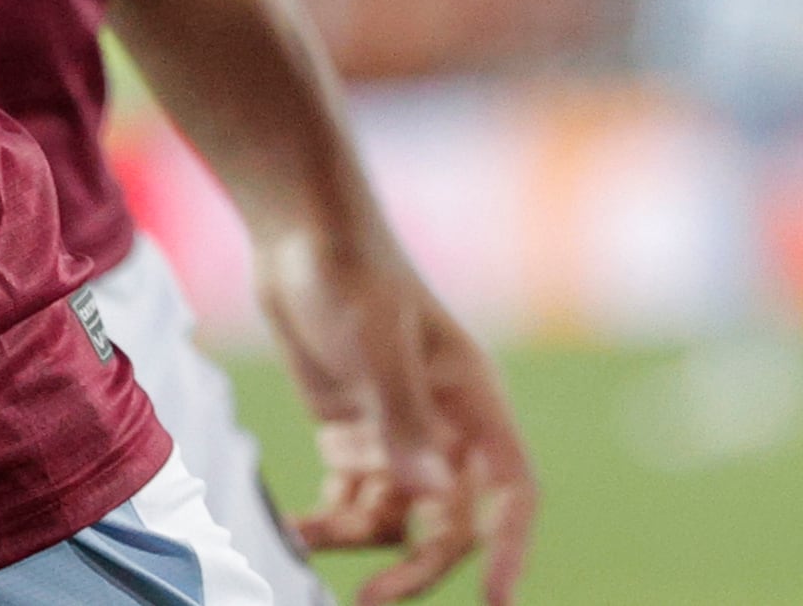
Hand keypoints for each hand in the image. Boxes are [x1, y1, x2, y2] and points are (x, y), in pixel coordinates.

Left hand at [261, 220, 539, 605]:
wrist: (298, 233)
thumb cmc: (350, 270)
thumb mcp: (376, 340)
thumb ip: (403, 417)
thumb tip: (434, 493)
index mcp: (471, 400)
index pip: (511, 489)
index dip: (510, 547)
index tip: (495, 601)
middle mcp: (443, 425)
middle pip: (449, 521)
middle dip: (416, 566)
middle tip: (371, 601)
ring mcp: (398, 432)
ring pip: (395, 519)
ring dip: (359, 542)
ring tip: (305, 542)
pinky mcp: (354, 434)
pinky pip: (349, 500)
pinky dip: (325, 522)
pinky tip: (291, 528)